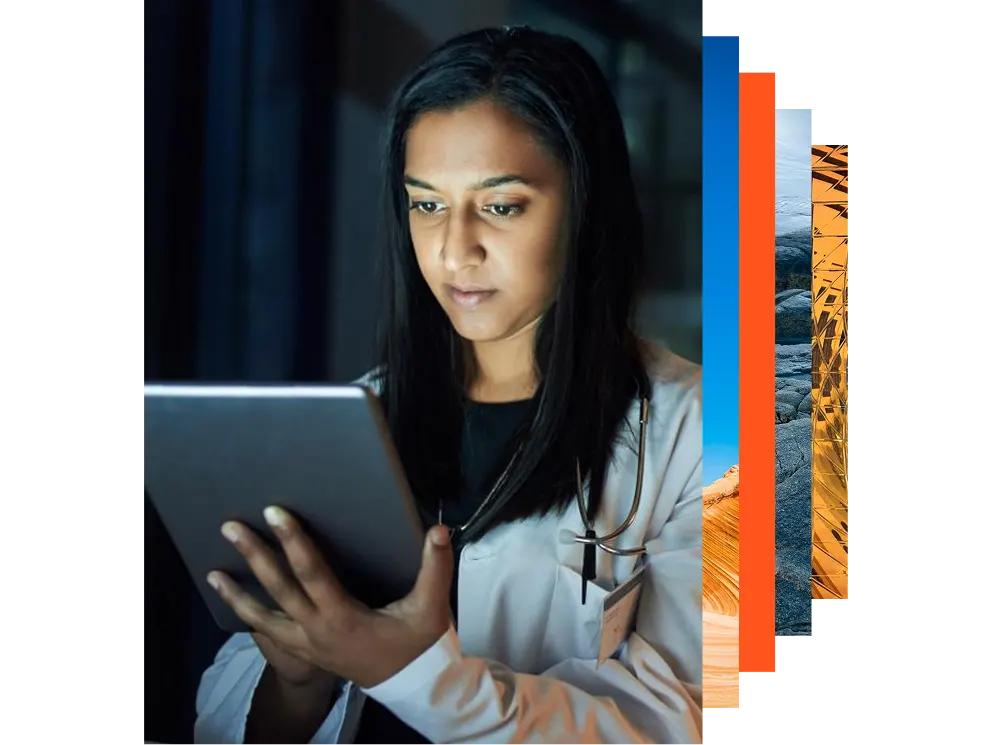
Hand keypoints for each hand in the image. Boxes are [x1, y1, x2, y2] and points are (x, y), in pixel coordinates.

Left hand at [207, 506, 452, 689]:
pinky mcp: (304, 652)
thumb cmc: (416, 644)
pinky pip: (269, 634)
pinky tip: (236, 604)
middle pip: (277, 589)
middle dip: (253, 556)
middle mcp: (316, 630)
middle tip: (230, 527)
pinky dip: (249, 618)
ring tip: (213, 574)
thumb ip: (435, 568)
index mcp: (342, 616)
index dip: (293, 541)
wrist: (409, 686)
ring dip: (237, 596)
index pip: (311, 572)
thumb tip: (437, 530)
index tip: (275, 513)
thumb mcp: (430, 609)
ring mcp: (306, 644)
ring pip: (262, 619)